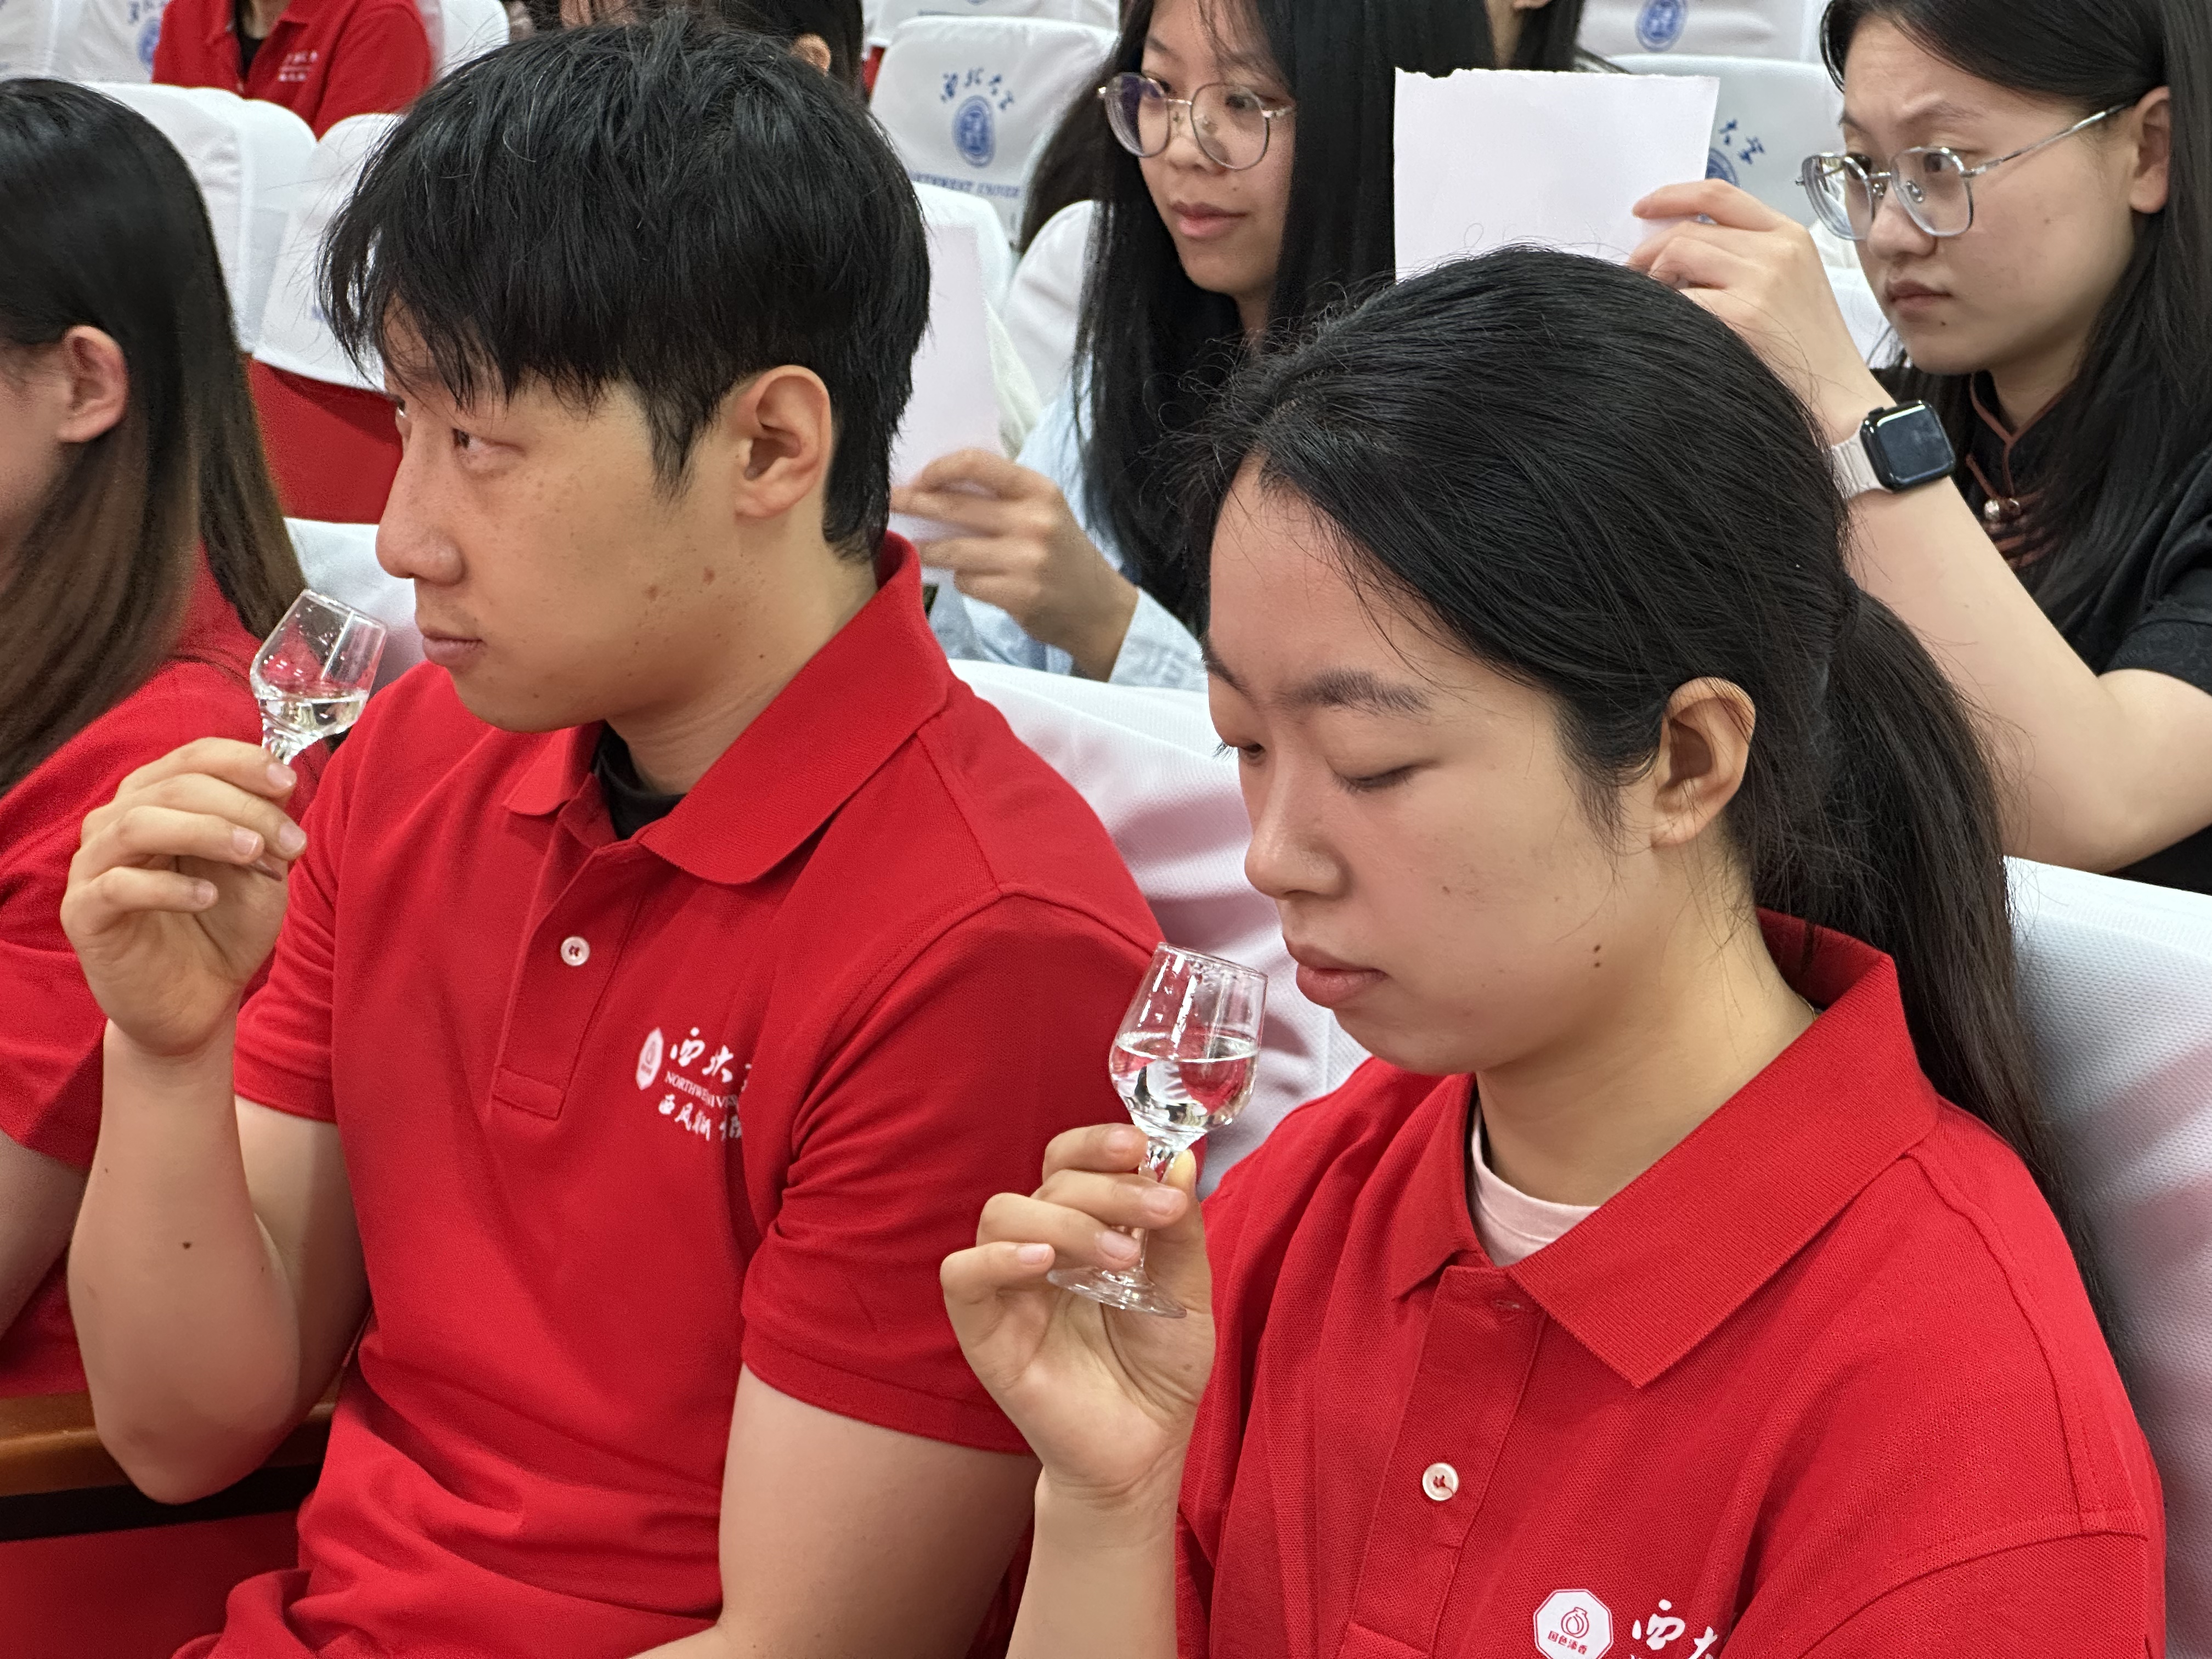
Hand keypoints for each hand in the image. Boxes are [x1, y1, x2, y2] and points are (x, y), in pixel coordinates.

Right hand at [62, 739, 305, 1060]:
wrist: (199, 999)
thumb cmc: (226, 926)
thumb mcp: (260, 869)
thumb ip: (264, 823)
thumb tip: (280, 779)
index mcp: (159, 800)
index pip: (193, 757)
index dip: (242, 761)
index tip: (288, 783)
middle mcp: (119, 822)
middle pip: (175, 787)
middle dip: (242, 806)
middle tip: (289, 842)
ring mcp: (94, 866)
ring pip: (139, 824)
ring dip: (206, 831)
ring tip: (253, 854)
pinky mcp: (83, 913)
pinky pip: (116, 886)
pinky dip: (167, 886)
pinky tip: (207, 898)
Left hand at [892, 452, 1140, 681]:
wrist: (1098, 608)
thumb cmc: (1062, 554)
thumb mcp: (1043, 511)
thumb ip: (1000, 497)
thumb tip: (935, 487)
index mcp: (1038, 490)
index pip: (975, 463)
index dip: (938, 468)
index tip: (918, 478)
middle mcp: (1033, 520)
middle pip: (954, 506)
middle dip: (914, 504)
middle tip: (890, 504)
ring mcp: (1026, 560)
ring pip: (953, 549)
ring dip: (929, 549)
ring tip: (921, 548)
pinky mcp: (1018, 595)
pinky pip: (968, 582)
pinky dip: (963, 580)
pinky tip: (973, 579)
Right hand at [942, 1125, 1213, 1513]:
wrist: (1145, 1449)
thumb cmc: (1160, 1369)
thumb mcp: (1186, 1290)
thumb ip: (1179, 1229)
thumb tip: (1177, 1160)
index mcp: (1084, 1227)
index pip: (1070, 1161)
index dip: (1096, 1143)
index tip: (1137, 1147)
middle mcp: (1042, 1246)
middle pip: (1047, 1183)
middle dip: (1106, 1188)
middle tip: (1154, 1215)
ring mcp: (1009, 1287)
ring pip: (1003, 1214)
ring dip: (1064, 1220)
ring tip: (1118, 1256)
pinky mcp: (983, 1329)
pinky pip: (962, 1275)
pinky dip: (995, 1258)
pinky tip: (1043, 1264)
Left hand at [1629, 180, 1890, 443]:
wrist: (1841, 400)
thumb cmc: (1808, 351)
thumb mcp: (1789, 284)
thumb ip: (1744, 257)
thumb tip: (1676, 249)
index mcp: (1789, 236)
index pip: (1720, 195)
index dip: (1673, 196)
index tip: (1643, 209)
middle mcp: (1777, 250)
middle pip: (1690, 228)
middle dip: (1650, 250)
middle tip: (1633, 274)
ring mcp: (1761, 280)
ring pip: (1678, 254)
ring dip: (1652, 279)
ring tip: (1653, 303)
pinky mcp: (1743, 315)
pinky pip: (1680, 299)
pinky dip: (1663, 310)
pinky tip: (1667, 328)